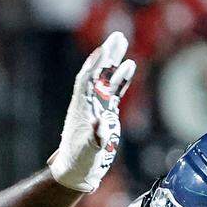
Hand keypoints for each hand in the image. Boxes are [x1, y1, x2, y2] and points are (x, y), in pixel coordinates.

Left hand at [48, 31, 136, 191]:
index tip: (103, 49)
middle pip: (97, 73)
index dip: (94, 65)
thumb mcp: (89, 150)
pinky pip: (114, 90)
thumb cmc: (81, 161)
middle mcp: (88, 103)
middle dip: (107, 54)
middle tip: (118, 35)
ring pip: (106, 78)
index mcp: (82, 109)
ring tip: (122, 42)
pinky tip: (129, 66)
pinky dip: (121, 78)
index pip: (87, 81)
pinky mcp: (105, 113)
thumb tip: (103, 123)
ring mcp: (97, 106)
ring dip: (114, 60)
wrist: (77, 170)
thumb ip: (97, 137)